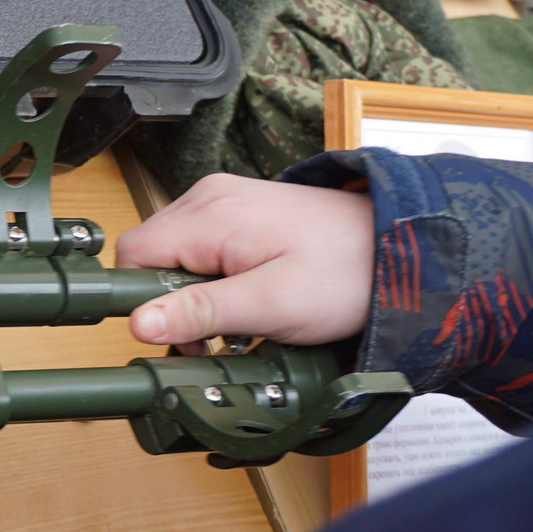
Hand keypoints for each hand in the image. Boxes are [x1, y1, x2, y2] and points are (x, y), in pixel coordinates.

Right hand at [115, 174, 374, 349]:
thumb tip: (139, 323)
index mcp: (209, 214)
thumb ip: (200, 312)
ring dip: (194, 295)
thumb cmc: (348, 273)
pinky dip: (213, 280)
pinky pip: (200, 249)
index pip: (132, 255)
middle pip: (150, 256)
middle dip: (172, 303)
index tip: (180, 333)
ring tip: (239, 318)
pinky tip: (245, 297)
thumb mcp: (271, 304)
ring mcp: (224, 201)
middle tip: (217, 334)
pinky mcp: (239, 213)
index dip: (142, 301)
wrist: (400, 249)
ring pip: (173, 256)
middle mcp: (209, 197)